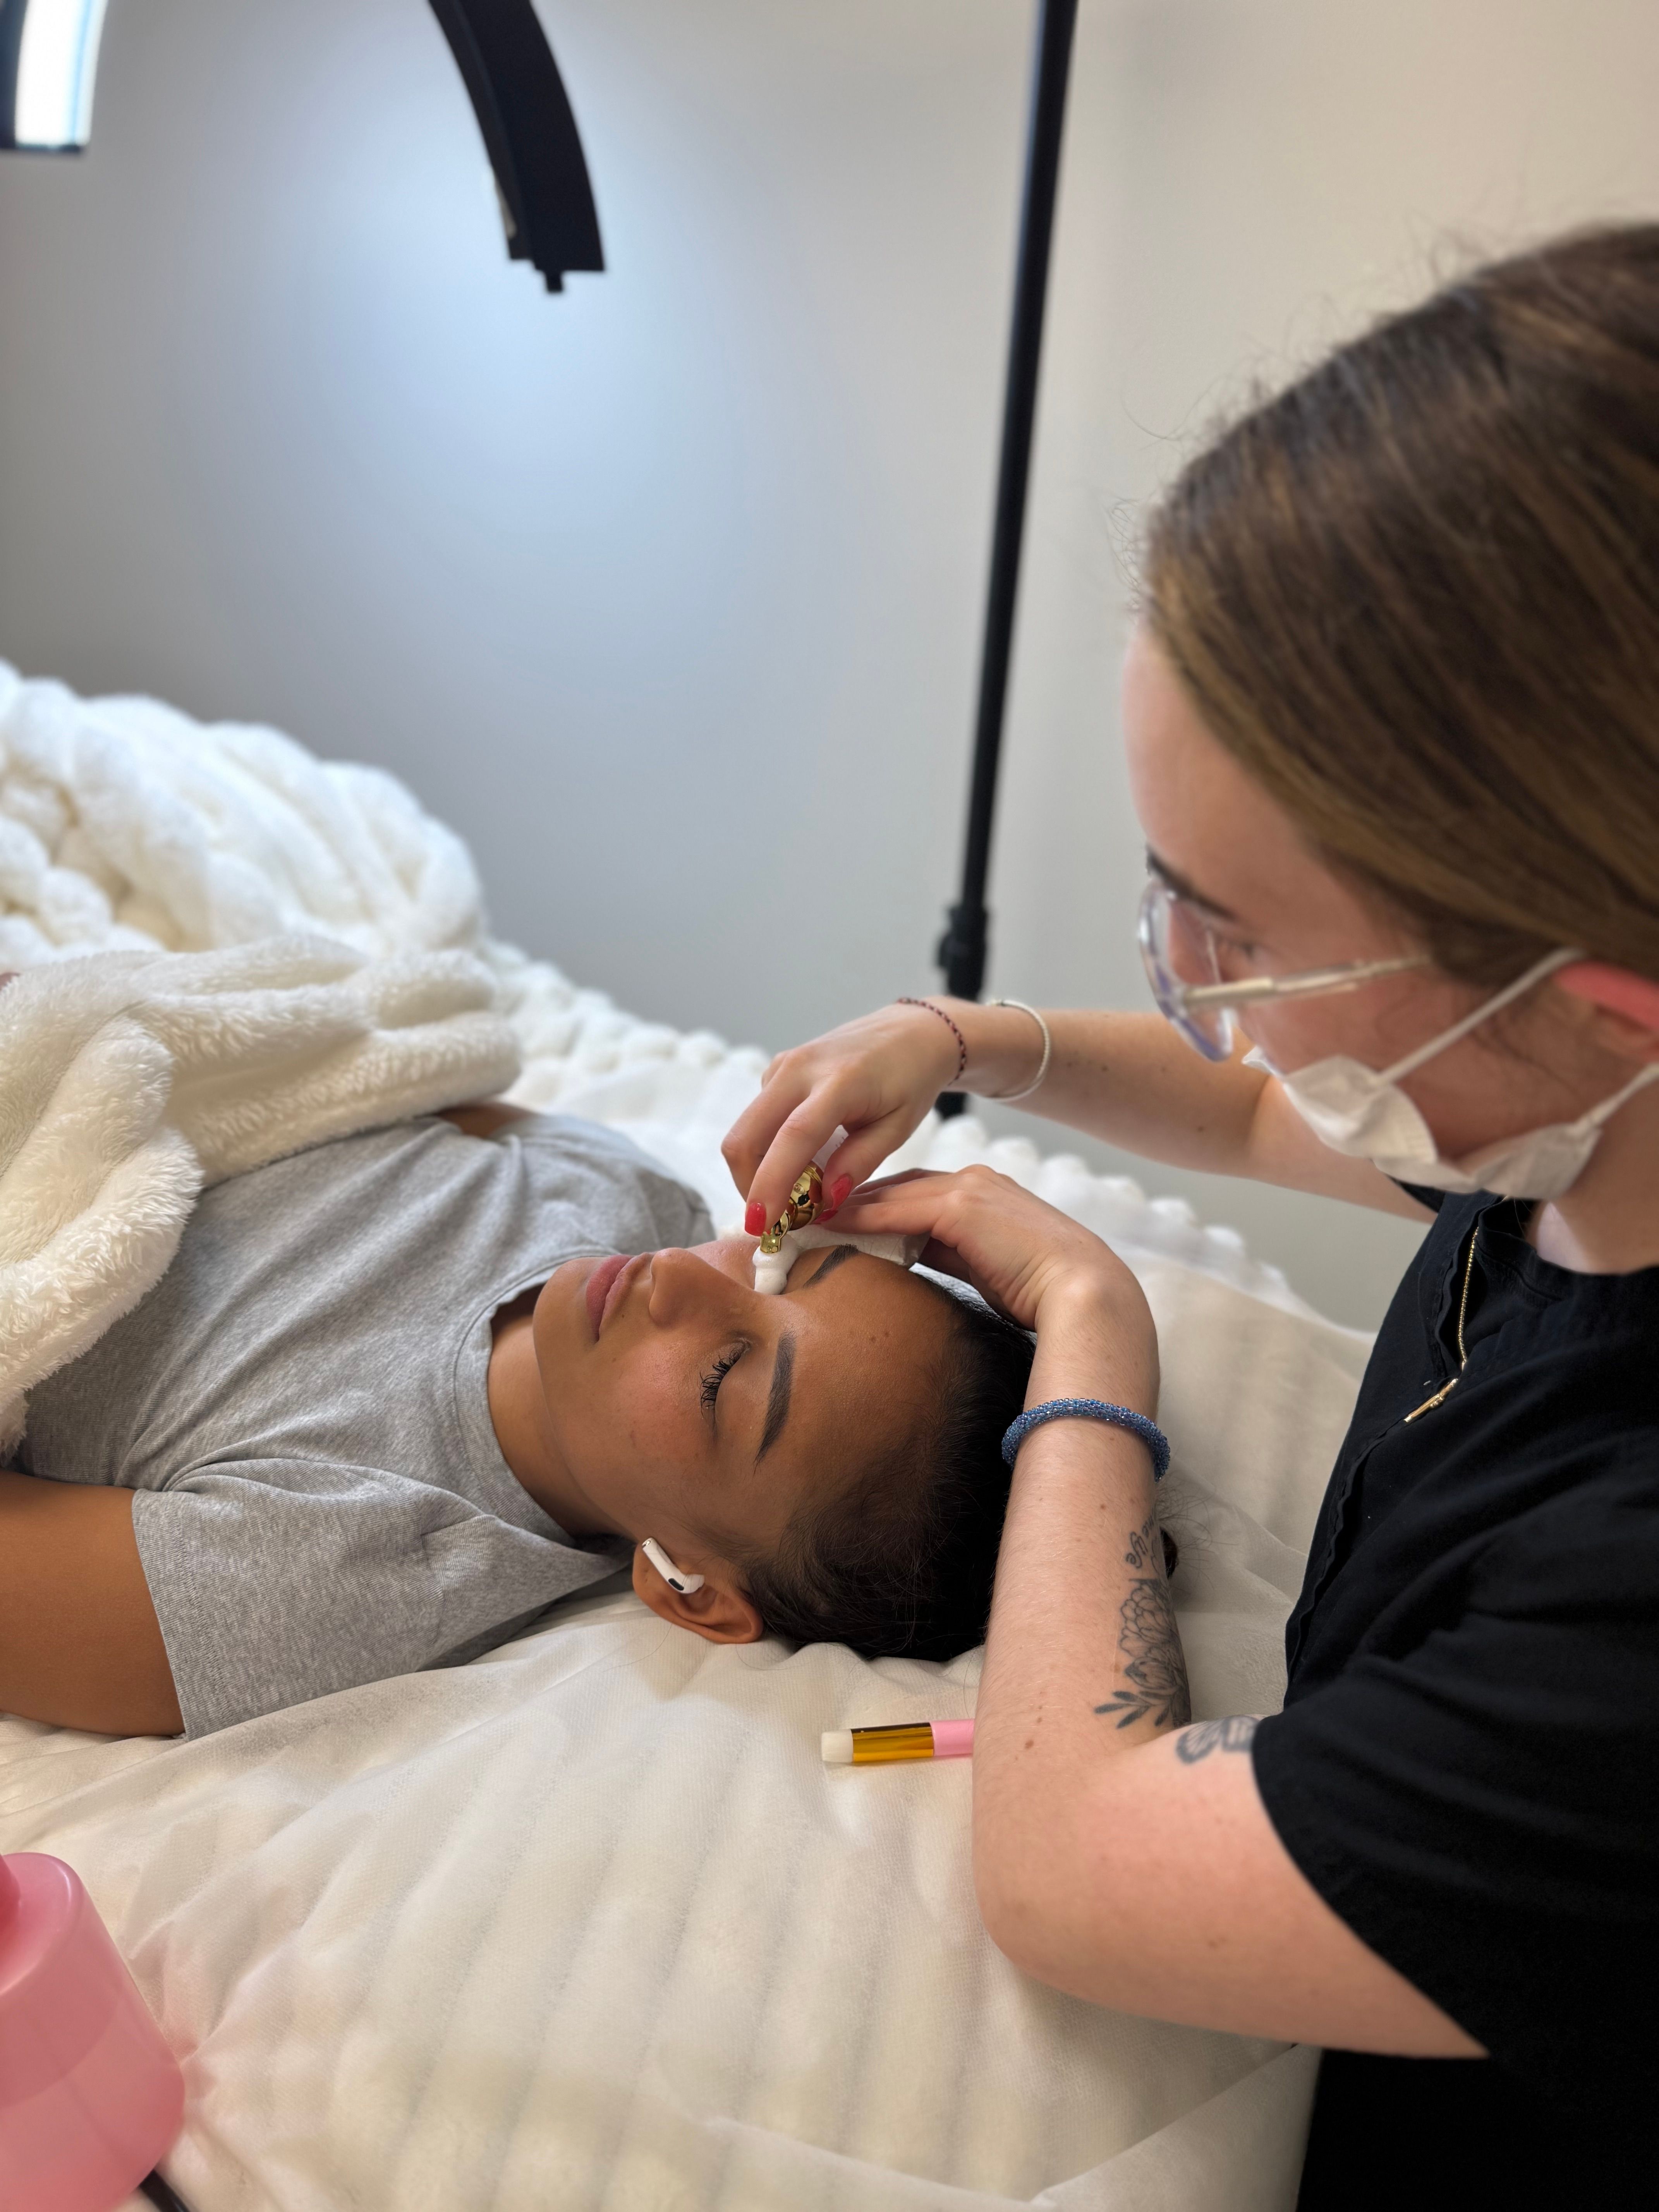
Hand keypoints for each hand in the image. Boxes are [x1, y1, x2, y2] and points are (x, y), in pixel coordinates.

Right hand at [722, 1003, 963, 1231]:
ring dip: (757, 1170)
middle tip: (771, 1221)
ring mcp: (783, 1065)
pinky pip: (756, 1118)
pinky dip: (766, 1149)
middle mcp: (800, 1068)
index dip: (772, 1184)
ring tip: (791, 1195)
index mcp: (839, 1082)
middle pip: (746, 1136)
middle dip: (749, 1186)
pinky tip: (798, 1162)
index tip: (762, 1225)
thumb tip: (824, 1203)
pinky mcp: (776, 1068)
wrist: (909, 1031)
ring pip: (745, 1130)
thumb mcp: (897, 1128)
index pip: (793, 1138)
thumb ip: (859, 1163)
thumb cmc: (910, 1080)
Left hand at [832, 1164, 1155, 1375]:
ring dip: (843, 1206)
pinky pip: (897, 1210)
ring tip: (800, 1219)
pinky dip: (859, 1216)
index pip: (912, 1197)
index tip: (831, 1222)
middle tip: (803, 1217)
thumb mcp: (986, 1269)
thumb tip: (908, 1261)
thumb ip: (949, 1256)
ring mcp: (969, 1189)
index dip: (870, 1208)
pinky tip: (826, 1225)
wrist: (1088, 1297)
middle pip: (895, 1188)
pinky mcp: (964, 1206)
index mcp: (983, 1195)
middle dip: (849, 1201)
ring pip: (890, 1194)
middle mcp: (974, 1182)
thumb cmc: (1045, 1296)